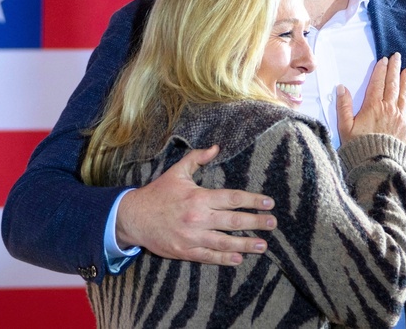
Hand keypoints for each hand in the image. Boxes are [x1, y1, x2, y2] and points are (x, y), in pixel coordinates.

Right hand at [115, 145, 275, 265]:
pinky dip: (225, 259)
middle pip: (234, 222)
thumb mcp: (177, 172)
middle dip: (256, 223)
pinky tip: (239, 258)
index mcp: (199, 197)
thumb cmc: (158, 193)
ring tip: (263, 245)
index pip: (233, 199)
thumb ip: (197, 158)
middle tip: (272, 224)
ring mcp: (192, 237)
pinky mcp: (184, 251)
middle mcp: (198, 217)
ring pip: (225, 242)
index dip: (253, 201)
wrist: (133, 217)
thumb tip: (216, 147)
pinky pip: (208, 256)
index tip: (269, 203)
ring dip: (246, 244)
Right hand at [337, 53, 405, 146]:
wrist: (377, 166)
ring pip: (405, 95)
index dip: (380, 70)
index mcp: (373, 107)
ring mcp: (401, 119)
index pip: (377, 83)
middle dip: (394, 69)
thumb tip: (341, 88)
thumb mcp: (345, 128)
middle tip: (397, 56)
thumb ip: (343, 107)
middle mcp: (389, 109)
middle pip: (392, 85)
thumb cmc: (359, 148)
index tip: (383, 60)